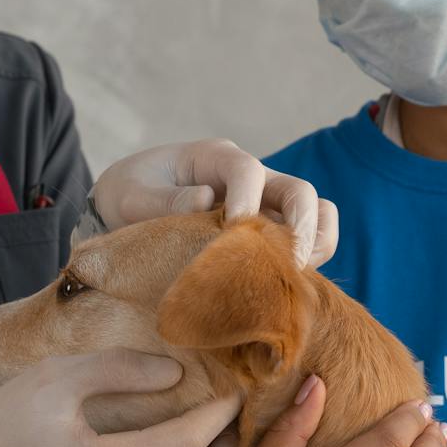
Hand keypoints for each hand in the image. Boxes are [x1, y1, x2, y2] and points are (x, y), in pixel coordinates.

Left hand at [89, 139, 339, 267]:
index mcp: (215, 158)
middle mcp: (252, 178)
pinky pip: (310, 241)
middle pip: (299, 192)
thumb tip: (204, 200)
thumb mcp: (129, 195)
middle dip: (301, 227)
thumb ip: (160, 199)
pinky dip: (310, 261)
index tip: (230, 233)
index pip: (247, 170)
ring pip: (317, 214)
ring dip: (315, 245)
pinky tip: (283, 287)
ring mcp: (266, 206)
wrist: (130, 209)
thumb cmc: (130, 195)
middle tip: (286, 264)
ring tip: (293, 277)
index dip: (246, 201)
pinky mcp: (270, 234)